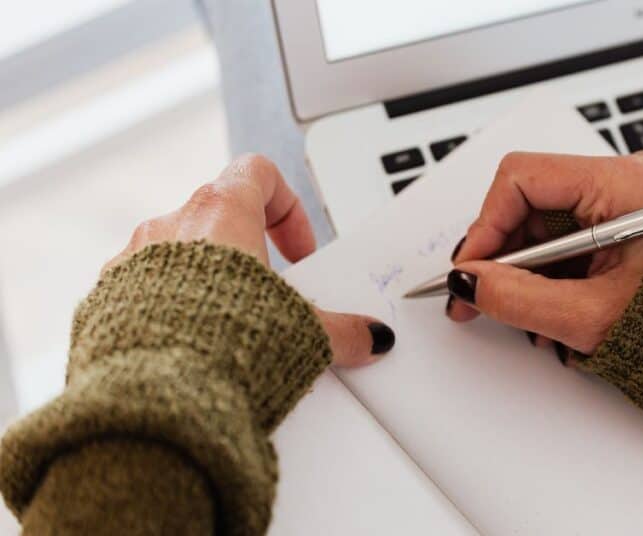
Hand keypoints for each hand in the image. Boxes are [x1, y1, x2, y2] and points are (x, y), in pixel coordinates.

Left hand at [104, 154, 393, 366]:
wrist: (154, 396)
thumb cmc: (218, 346)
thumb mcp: (302, 333)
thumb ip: (342, 330)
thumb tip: (369, 337)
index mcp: (219, 213)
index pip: (258, 173)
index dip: (287, 208)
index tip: (297, 252)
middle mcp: (170, 226)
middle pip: (218, 216)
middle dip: (249, 255)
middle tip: (271, 296)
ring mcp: (131, 261)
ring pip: (177, 254)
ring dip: (207, 282)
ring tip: (231, 328)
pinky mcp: (106, 300)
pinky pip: (143, 290)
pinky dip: (170, 309)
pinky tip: (192, 349)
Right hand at [447, 151, 642, 360]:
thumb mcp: (590, 315)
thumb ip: (519, 297)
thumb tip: (469, 283)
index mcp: (627, 183)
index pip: (523, 178)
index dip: (486, 225)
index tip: (470, 269)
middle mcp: (628, 178)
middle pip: (531, 200)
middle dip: (502, 254)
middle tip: (477, 296)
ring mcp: (628, 198)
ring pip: (545, 222)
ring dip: (524, 269)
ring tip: (523, 315)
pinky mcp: (627, 220)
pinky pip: (568, 235)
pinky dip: (550, 271)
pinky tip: (547, 306)